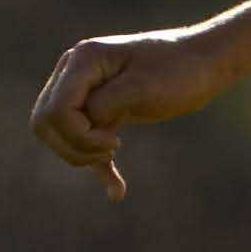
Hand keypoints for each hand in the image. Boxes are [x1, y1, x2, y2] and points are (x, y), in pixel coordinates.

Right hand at [29, 28, 232, 200]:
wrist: (204, 64)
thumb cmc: (180, 71)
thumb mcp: (143, 88)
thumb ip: (105, 105)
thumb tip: (83, 123)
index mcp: (83, 60)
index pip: (56, 110)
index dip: (79, 136)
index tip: (115, 144)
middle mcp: (75, 72)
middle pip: (45, 123)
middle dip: (73, 146)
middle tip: (111, 152)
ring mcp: (84, 90)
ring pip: (58, 134)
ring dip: (80, 155)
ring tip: (112, 162)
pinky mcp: (100, 109)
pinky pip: (84, 141)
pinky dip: (97, 166)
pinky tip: (118, 191)